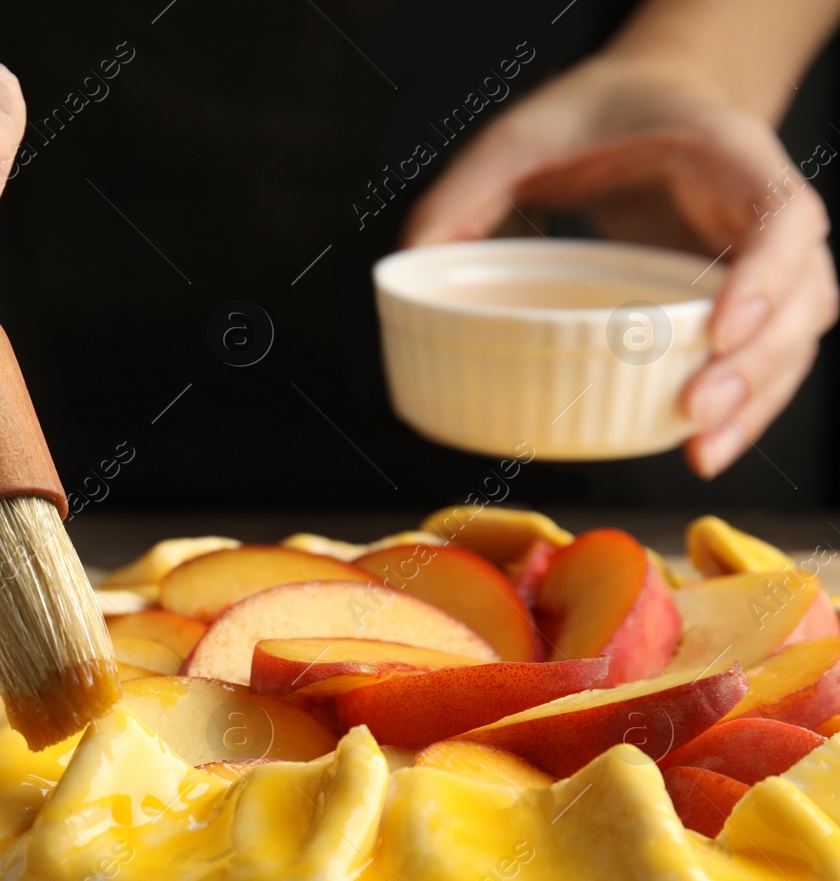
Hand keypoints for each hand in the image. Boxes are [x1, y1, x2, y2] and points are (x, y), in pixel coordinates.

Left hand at [405, 55, 837, 477]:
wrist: (647, 99)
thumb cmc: (598, 115)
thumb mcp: (522, 134)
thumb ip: (468, 189)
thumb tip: (412, 258)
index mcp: (727, 153)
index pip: (780, 216)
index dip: (765, 276)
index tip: (719, 329)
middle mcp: (762, 208)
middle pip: (804, 293)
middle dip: (757, 362)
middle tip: (695, 411)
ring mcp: (763, 259)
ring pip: (796, 336)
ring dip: (757, 399)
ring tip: (701, 450)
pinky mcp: (743, 298)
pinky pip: (767, 355)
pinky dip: (744, 404)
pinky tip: (702, 445)